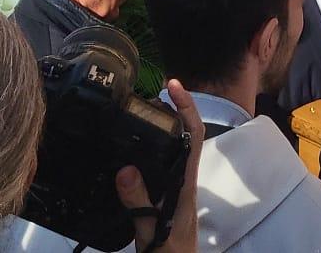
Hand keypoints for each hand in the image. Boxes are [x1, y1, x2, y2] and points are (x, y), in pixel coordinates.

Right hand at [117, 79, 204, 252]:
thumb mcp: (153, 234)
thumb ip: (141, 206)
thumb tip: (127, 170)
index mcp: (185, 185)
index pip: (193, 136)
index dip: (187, 108)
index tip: (173, 86)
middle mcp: (184, 181)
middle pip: (186, 135)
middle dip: (173, 109)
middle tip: (149, 92)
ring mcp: (176, 188)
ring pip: (174, 148)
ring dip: (162, 127)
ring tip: (140, 110)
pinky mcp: (166, 196)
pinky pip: (162, 164)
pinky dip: (150, 148)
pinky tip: (133, 146)